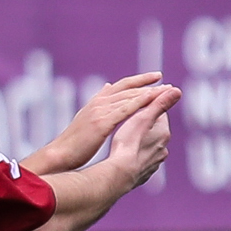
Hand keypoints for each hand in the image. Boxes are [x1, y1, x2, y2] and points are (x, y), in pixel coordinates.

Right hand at [38, 73, 166, 171]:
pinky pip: (124, 110)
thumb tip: (108, 86)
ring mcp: (100, 111)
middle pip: (129, 89)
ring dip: (148, 93)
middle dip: (150, 86)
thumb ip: (100, 101)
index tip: (157, 76)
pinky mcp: (101, 122)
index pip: (123, 85)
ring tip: (165, 91)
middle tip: (168, 85)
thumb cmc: (75, 140)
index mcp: (98, 101)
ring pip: (129, 97)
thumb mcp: (88, 115)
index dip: (140, 79)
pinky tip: (151, 101)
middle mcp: (100, 102)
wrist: (61, 153)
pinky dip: (138, 103)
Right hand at [104, 87, 178, 185]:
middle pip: (154, 131)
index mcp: (164, 133)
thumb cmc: (129, 143)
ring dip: (140, 142)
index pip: (159, 114)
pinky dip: (136, 157)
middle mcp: (163, 149)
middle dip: (144, 126)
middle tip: (128, 123)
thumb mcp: (143, 118)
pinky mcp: (145, 174)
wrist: (120, 174)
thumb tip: (177, 90)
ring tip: (126, 140)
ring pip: (148, 147)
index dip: (147, 108)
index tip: (136, 107)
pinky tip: (127, 156)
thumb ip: (160, 104)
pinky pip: (142, 161)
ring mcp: (155, 163)